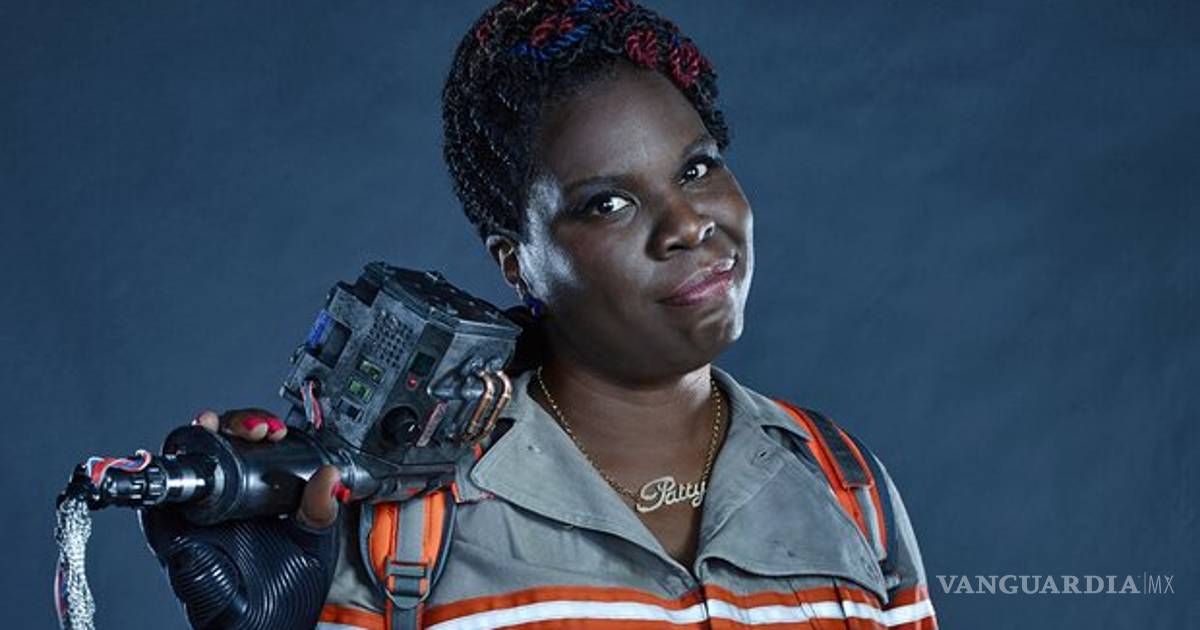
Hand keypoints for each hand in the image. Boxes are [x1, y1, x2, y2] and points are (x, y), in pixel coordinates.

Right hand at [140, 409, 341, 629]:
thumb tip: (331, 477)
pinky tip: (196, 461)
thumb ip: (320, 510)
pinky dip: (172, 475)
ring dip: (204, 437)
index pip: (250, 450)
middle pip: (218, 444)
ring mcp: (197, 515)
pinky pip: (163, 500)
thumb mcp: (313, 542)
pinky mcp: (173, 534)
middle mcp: (224, 500)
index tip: (276, 428)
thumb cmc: (287, 593)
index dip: (258, 429)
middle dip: (235, 422)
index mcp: (257, 497)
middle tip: (258, 429)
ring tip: (227, 431)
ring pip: (188, 460)